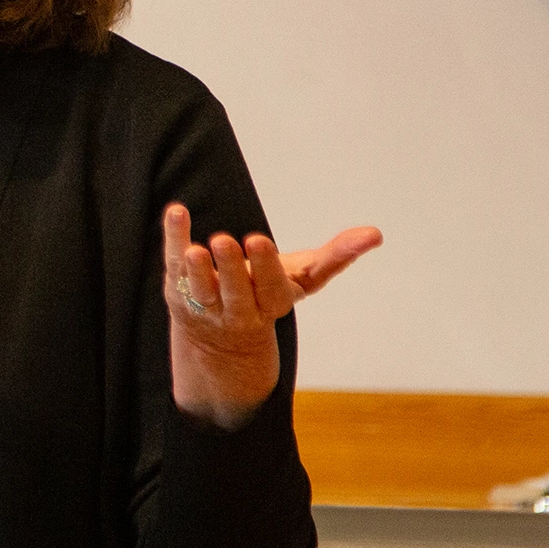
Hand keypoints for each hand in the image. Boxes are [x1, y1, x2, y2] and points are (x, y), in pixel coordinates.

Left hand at [162, 204, 381, 428]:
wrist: (221, 336)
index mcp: (271, 304)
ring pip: (200, 291)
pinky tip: (176, 211)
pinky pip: (173, 267)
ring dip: (197, 270)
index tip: (258, 240)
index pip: (270, 289)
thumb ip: (336, 255)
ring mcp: (206, 304)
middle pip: (234, 293)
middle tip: (225, 240)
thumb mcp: (303, 277)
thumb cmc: (268, 292)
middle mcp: (238, 310)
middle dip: (231, 268)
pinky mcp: (178, 291)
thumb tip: (375, 233)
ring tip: (196, 249)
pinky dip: (173, 240)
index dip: (264, 267)